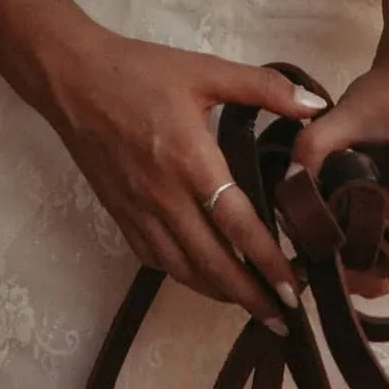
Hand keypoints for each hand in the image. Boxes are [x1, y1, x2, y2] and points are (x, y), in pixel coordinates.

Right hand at [39, 24, 322, 321]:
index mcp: (191, 162)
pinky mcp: (119, 215)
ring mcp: (139, 211)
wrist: (72, 79)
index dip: (269, 264)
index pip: (238, 227)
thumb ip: (263, 87)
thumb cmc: (140, 71)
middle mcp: (165, 197)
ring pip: (183, 270)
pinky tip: (201, 275)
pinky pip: (155, 259)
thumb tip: (315, 105)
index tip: (295, 292)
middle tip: (283, 318)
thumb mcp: (205, 71)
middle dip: (250, 297)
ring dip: (219, 293)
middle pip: (213, 265)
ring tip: (249, 303)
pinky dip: (183, 275)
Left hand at [293, 1, 388, 284]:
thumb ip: (316, 144)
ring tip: (309, 242)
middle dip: (347, 268)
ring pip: (386, 258)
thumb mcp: (350, 113)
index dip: (354, 267)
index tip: (315, 256)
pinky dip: (357, 242)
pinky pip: (384, 240)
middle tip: (303, 254)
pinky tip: (326, 229)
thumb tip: (288, 182)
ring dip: (350, 257)